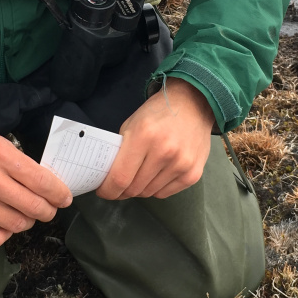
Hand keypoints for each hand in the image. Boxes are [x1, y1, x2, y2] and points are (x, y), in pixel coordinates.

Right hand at [0, 112, 72, 247]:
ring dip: (25, 221)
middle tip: (46, 209)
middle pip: (35, 207)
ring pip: (18, 225)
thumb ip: (15, 162)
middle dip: (47, 210)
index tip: (64, 199)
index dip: (59, 194)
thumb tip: (45, 184)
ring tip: (20, 214)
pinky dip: (4, 233)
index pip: (43, 182)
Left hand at [96, 78, 214, 200]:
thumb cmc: (157, 114)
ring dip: (140, 188)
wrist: (192, 104)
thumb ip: (119, 152)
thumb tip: (109, 179)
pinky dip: (155, 188)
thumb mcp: (131, 125)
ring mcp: (181, 164)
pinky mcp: (193, 173)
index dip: (108, 190)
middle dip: (122, 190)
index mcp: (144, 135)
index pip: (120, 177)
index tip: (104, 191)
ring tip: (140, 174)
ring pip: (149, 193)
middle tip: (119, 183)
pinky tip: (156, 174)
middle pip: (134, 188)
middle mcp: (165, 151)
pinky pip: (164, 193)